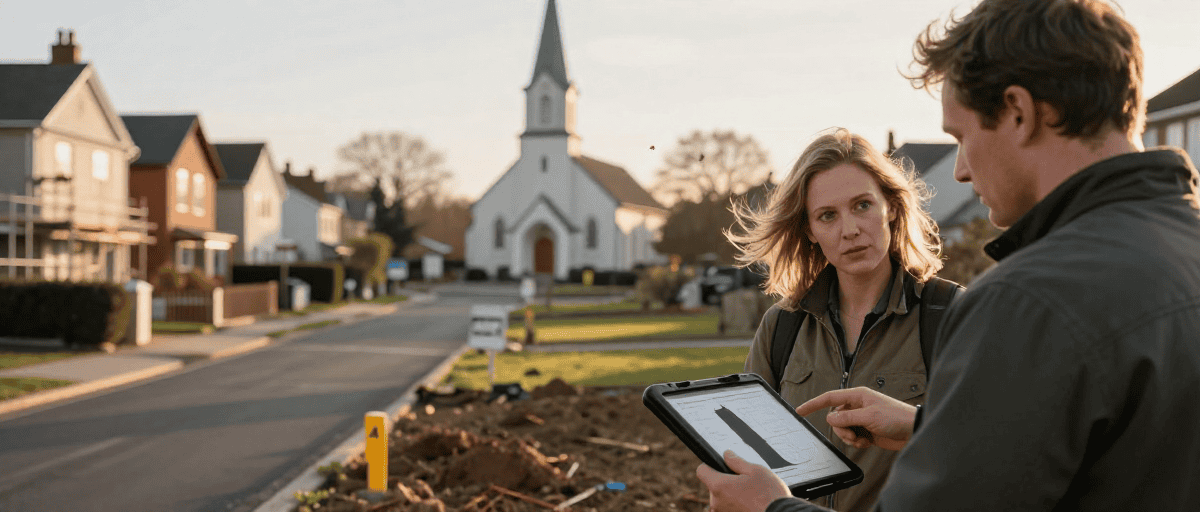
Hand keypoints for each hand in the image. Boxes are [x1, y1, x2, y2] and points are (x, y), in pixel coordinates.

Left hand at [696, 450, 793, 511]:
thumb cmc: (770, 495)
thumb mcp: (755, 470)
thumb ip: (736, 461)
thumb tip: (727, 455)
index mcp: (719, 486)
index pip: (702, 471)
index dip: (710, 466)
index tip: (720, 467)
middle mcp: (716, 503)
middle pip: (713, 486)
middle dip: (725, 482)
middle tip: (744, 482)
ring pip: (721, 499)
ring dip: (730, 496)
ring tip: (749, 495)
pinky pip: (727, 509)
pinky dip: (735, 506)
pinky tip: (749, 504)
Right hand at [795, 387, 916, 450]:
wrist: (913, 430)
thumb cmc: (896, 417)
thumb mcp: (869, 416)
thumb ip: (847, 417)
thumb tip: (831, 418)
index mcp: (857, 396)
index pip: (829, 398)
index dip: (813, 404)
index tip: (800, 410)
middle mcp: (858, 406)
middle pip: (835, 417)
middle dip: (841, 429)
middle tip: (852, 434)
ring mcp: (861, 419)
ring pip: (842, 429)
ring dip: (849, 437)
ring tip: (861, 439)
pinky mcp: (866, 430)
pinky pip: (852, 437)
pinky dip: (856, 442)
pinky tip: (866, 442)